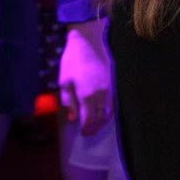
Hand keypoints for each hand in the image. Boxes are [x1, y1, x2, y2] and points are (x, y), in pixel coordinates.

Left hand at [59, 21, 113, 137]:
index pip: (89, 120)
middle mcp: (101, 95)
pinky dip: (110, 111)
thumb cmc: (72, 62)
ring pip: (110, 111)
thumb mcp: (64, 83)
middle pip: (101, 118)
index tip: (84, 135)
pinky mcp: (114, 82)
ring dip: (104, 121)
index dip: (87, 129)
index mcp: (87, 96)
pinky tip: (105, 112)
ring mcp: (110, 89)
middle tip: (90, 133)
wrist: (88, 43)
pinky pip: (114, 102)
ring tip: (98, 126)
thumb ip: (69, 102)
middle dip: (95, 127)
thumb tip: (73, 119)